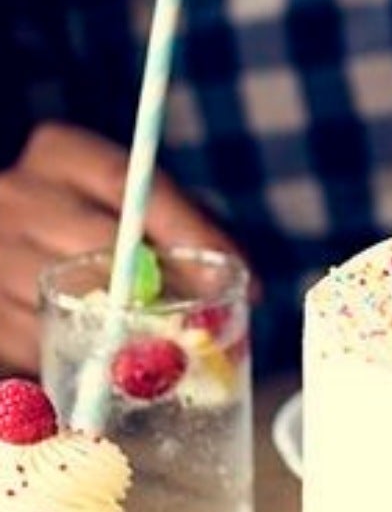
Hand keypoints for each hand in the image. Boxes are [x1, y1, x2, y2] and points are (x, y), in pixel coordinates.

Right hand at [0, 122, 246, 374]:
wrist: (10, 234)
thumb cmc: (98, 220)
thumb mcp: (136, 203)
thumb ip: (189, 229)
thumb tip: (248, 286)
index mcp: (61, 154)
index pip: (129, 182)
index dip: (185, 228)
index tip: (232, 270)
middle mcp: (14, 194)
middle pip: (98, 248)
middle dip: (160, 292)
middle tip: (203, 323)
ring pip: (68, 304)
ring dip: (121, 334)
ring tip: (160, 352)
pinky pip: (33, 343)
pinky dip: (78, 357)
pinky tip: (102, 358)